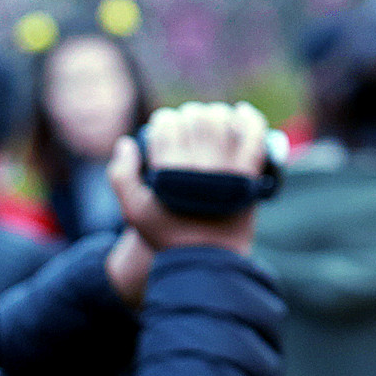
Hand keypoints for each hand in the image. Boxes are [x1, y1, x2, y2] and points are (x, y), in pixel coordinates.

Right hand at [111, 101, 269, 256]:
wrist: (207, 263)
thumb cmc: (167, 234)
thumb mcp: (133, 211)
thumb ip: (121, 175)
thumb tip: (128, 142)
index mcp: (170, 172)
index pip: (168, 125)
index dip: (165, 121)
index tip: (166, 128)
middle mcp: (200, 168)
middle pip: (197, 118)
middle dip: (189, 115)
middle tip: (188, 125)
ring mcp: (228, 171)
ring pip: (223, 122)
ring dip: (216, 114)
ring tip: (212, 120)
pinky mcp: (250, 176)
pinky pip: (254, 137)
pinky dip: (250, 120)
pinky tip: (241, 113)